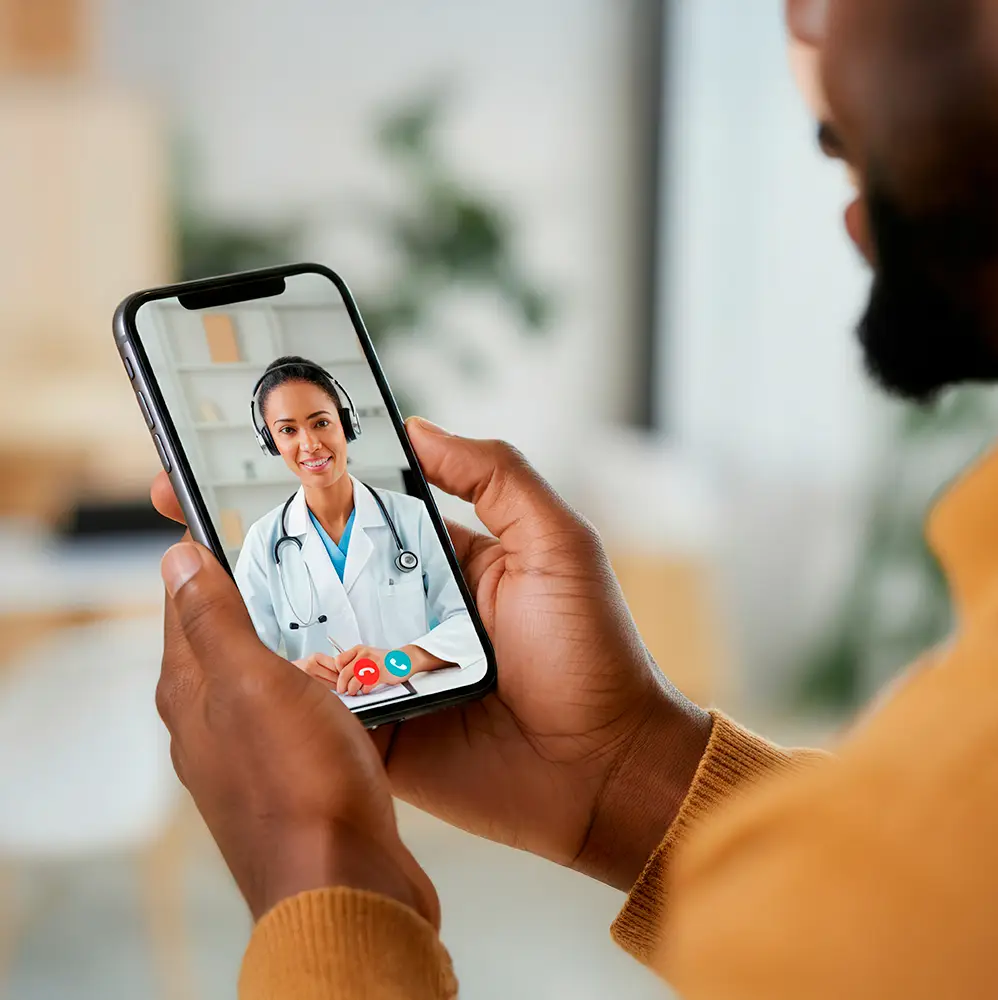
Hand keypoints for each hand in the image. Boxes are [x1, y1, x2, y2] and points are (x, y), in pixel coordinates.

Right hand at [150, 423, 711, 892]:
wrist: (602, 772)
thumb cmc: (592, 653)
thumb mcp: (556, 545)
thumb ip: (496, 478)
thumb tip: (417, 429)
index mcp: (444, 562)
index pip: (364, 513)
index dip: (310, 484)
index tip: (247, 453)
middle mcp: (406, 611)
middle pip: (320, 570)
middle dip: (258, 539)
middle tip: (187, 503)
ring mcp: (385, 672)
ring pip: (305, 634)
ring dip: (254, 608)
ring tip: (187, 568)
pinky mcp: (374, 730)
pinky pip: (314, 704)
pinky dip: (278, 684)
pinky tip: (227, 652)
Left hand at [155, 540, 438, 924]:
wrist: (346, 885)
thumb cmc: (300, 787)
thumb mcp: (253, 683)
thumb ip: (214, 620)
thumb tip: (175, 559)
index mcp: (193, 690)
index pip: (187, 600)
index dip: (209, 551)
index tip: (244, 514)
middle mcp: (214, 720)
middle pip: (232, 633)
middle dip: (265, 591)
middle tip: (311, 555)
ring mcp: (256, 747)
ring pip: (273, 668)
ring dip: (303, 636)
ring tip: (346, 605)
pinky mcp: (297, 769)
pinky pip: (307, 705)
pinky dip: (328, 679)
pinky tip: (362, 673)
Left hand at [333, 645, 390, 695]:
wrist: (404, 659)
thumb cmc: (384, 660)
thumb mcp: (367, 656)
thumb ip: (354, 663)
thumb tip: (341, 677)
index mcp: (359, 650)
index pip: (339, 660)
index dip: (338, 672)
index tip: (340, 678)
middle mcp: (364, 655)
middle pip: (345, 673)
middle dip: (342, 685)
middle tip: (342, 690)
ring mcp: (372, 664)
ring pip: (354, 681)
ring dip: (353, 689)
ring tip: (354, 691)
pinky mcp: (380, 673)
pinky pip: (367, 685)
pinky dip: (365, 690)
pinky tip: (367, 688)